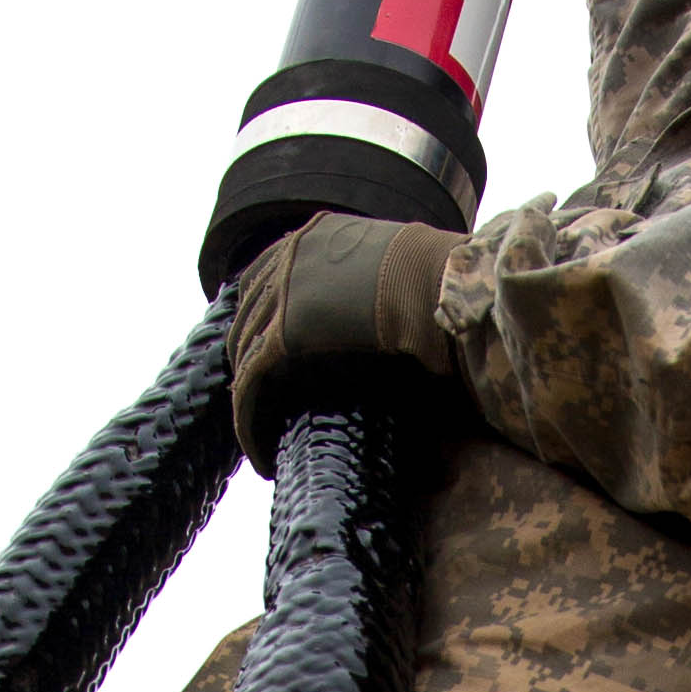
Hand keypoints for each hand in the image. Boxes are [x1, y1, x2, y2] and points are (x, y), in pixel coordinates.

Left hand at [225, 213, 464, 471]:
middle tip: (263, 399)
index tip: (267, 354)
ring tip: (261, 434)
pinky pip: (250, 385)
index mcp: (314, 236)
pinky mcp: (281, 338)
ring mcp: (281, 294)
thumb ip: (370, 281)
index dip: (262, 320)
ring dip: (249, 395)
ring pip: (244, 352)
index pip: (266, 278)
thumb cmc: (443, 285)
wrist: (446, 290)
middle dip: (249, 358)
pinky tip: (262, 455)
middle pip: (248, 314)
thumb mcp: (394, 266)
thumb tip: (383, 309)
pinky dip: (249, 421)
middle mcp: (288, 257)